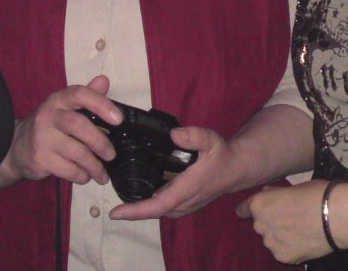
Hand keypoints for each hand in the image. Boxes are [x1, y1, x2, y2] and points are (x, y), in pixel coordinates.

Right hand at [6, 75, 120, 185]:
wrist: (16, 147)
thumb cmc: (49, 126)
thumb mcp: (65, 108)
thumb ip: (87, 96)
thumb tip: (104, 81)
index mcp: (59, 100)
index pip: (80, 94)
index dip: (101, 104)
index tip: (118, 119)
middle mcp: (49, 115)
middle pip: (79, 125)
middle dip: (100, 142)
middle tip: (111, 155)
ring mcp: (42, 137)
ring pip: (75, 152)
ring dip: (94, 165)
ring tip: (102, 174)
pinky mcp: (39, 158)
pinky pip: (67, 169)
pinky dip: (81, 175)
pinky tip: (85, 176)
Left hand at [108, 125, 233, 219]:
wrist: (235, 169)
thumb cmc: (221, 155)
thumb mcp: (210, 140)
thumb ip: (194, 136)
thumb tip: (174, 135)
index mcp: (187, 189)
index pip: (157, 205)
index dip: (136, 211)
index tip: (116, 213)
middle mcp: (184, 202)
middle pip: (153, 211)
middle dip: (132, 210)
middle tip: (111, 205)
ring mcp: (185, 205)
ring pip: (157, 210)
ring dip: (139, 208)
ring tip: (120, 198)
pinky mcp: (184, 203)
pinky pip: (163, 207)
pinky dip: (149, 204)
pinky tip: (138, 193)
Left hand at [236, 180, 335, 263]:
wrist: (336, 217)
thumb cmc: (316, 194)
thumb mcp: (293, 187)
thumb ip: (275, 193)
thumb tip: (267, 193)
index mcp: (258, 204)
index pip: (243, 209)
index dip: (248, 210)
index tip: (255, 211)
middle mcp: (260, 225)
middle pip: (260, 225)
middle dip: (270, 222)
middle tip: (289, 219)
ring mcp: (271, 243)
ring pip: (271, 240)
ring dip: (279, 236)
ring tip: (299, 231)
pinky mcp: (283, 257)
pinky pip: (282, 252)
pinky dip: (289, 248)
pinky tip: (304, 242)